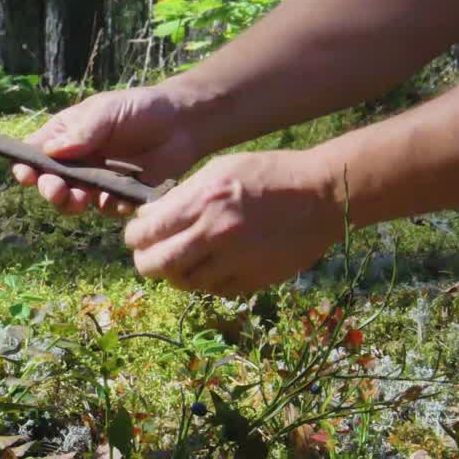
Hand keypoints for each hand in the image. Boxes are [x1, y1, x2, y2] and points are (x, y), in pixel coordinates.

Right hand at [14, 84, 207, 216]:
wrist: (184, 124)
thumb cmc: (141, 108)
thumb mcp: (108, 111)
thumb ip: (81, 131)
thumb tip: (49, 152)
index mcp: (65, 136)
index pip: (34, 154)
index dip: (26, 167)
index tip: (27, 175)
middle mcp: (76, 162)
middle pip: (50, 183)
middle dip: (49, 190)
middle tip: (57, 191)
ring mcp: (96, 181)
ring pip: (73, 202)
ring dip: (72, 204)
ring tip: (81, 200)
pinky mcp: (119, 196)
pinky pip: (107, 208)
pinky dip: (112, 205)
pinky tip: (122, 198)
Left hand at [122, 150, 343, 297]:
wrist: (323, 195)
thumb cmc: (269, 174)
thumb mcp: (219, 169)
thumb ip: (180, 194)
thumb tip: (147, 215)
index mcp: (202, 203)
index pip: (146, 232)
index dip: (134, 237)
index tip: (137, 236)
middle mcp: (214, 234)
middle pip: (156, 265)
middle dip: (145, 262)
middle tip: (148, 256)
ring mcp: (235, 261)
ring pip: (183, 282)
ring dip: (174, 274)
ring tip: (180, 261)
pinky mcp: (253, 279)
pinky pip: (214, 289)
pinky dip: (205, 281)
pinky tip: (210, 266)